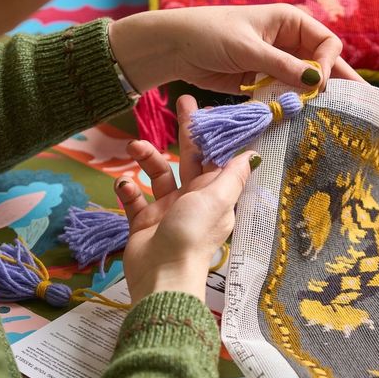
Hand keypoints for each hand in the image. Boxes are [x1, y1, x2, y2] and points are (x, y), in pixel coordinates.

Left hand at [107, 4, 361, 95]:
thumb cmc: (211, 34)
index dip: (328, 64)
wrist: (175, 47)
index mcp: (290, 22)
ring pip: (304, 82)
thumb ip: (282, 66)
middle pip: (321, 63)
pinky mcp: (262, 81)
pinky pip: (284, 94)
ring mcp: (276, 62)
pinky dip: (291, 105)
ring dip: (312, 98)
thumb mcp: (249, 48)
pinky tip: (300, 120)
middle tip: (352, 108)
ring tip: (330, 118)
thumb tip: (317, 81)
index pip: (326, 43)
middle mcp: (288, 41)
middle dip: (331, 83)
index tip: (318, 85)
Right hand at [115, 95, 257, 304]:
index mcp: (215, 194)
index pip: (217, 157)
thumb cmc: (192, 235)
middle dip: (185, 132)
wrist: (161, 276)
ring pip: (158, 174)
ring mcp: (168, 211)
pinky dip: (127, 189)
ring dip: (147, 158)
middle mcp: (194, 200)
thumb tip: (254, 153)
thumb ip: (233, 174)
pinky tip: (123, 183)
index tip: (211, 109)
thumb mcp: (217, 199)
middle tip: (181, 101)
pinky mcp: (144, 223)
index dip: (214, 134)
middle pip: (190, 158)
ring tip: (134, 146)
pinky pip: (135, 199)